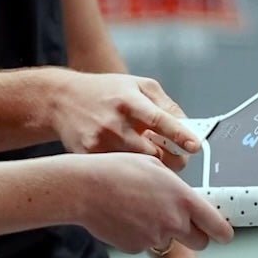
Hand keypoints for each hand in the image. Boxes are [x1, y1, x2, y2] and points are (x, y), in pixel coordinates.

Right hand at [52, 71, 197, 170]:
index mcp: (128, 100)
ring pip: (139, 168)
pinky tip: (131, 161)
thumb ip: (165, 104)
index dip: (179, 134)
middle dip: (172, 159)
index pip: (159, 120)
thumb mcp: (138, 85)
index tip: (195, 146)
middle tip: (178, 156)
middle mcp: (114, 123)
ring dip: (154, 167)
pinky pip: (121, 172)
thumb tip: (188, 127)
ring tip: (154, 158)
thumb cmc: (105, 92)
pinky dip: (132, 171)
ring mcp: (100, 143)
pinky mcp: (90, 158)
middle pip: (152, 154)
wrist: (62, 100)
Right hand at [74, 154, 233, 254]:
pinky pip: (146, 243)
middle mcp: (173, 222)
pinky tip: (127, 216)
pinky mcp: (136, 248)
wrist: (85, 188)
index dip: (223, 232)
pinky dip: (141, 234)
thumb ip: (175, 185)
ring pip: (170, 242)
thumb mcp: (154, 165)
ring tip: (142, 209)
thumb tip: (183, 195)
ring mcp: (155, 237)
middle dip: (196, 235)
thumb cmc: (117, 169)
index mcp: (183, 198)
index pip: (217, 226)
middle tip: (183, 221)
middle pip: (200, 242)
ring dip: (164, 232)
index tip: (224, 233)